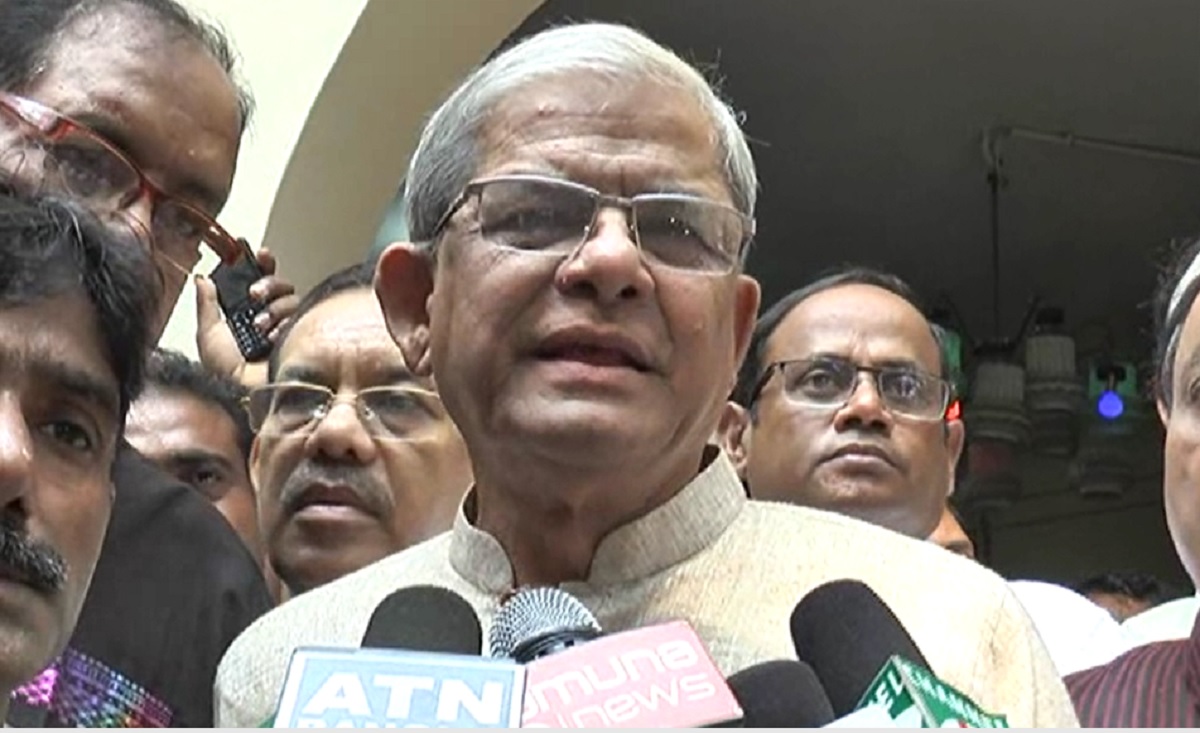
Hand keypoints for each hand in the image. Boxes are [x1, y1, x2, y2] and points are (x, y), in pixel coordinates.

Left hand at [196, 245, 297, 386]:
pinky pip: (302, 317)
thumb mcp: (209, 334)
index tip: (259, 253)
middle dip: (269, 283)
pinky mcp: (302, 338)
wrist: (241, 396)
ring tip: (259, 327)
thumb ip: (207, 304)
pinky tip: (272, 339)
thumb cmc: (223, 374)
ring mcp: (288, 329)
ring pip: (292, 300)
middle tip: (254, 294)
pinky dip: (284, 323)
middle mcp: (270, 318)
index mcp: (247, 314)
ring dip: (273, 309)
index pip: (260, 282)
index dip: (262, 265)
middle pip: (282, 285)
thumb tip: (202, 278)